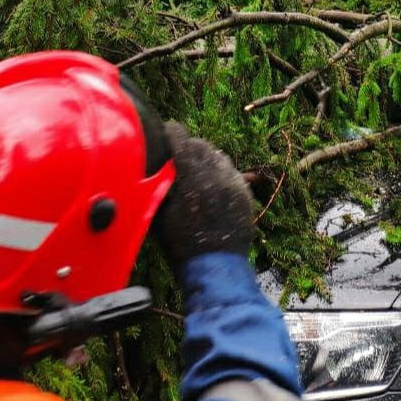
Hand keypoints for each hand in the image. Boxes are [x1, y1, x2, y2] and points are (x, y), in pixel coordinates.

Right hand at [152, 122, 252, 268]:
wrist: (216, 269)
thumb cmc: (181, 245)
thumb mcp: (160, 213)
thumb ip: (159, 184)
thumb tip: (155, 164)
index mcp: (193, 178)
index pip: (181, 138)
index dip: (170, 132)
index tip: (164, 130)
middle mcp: (217, 176)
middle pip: (201, 145)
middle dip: (187, 146)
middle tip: (176, 153)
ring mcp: (234, 184)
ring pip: (218, 156)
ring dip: (205, 158)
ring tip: (194, 169)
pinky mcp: (245, 194)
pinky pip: (231, 173)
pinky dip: (219, 173)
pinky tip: (210, 184)